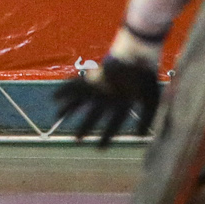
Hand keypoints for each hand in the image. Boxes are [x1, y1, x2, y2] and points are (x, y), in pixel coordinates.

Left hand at [52, 29, 163, 146]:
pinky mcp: (93, 77)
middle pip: (95, 114)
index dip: (107, 136)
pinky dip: (65, 91)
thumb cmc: (145, 76)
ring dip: (70, 108)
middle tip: (77, 139)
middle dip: (86, 126)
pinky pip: (76, 85)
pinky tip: (53, 98)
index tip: (100, 149)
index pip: (114, 122)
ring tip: (57, 116)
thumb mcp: (150, 100)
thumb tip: (140, 138)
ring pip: (83, 100)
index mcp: (124, 102)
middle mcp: (110, 96)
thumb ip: (146, 118)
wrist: (138, 55)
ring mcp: (101, 86)